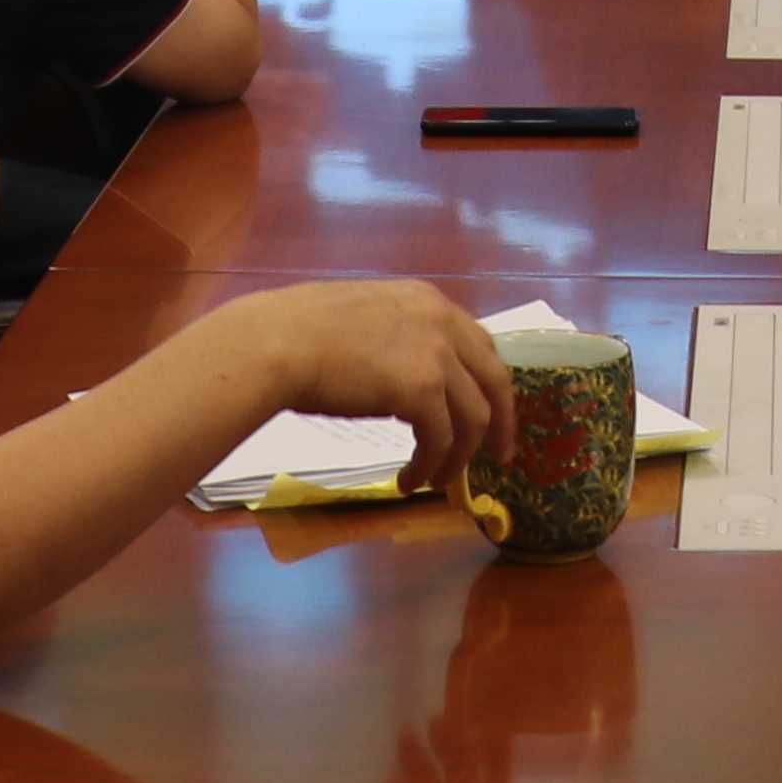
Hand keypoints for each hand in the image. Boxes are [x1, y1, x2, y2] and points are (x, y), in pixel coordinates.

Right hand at [215, 280, 514, 495]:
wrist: (281, 342)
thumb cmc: (305, 332)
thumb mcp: (369, 320)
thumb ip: (399, 338)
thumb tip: (404, 373)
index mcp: (429, 302)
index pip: (481, 345)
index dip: (490, 384)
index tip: (492, 413)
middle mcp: (443, 322)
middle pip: (495, 380)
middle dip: (501, 423)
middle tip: (498, 456)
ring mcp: (436, 355)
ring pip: (474, 418)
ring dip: (458, 456)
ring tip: (437, 480)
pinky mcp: (422, 390)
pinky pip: (441, 440)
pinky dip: (430, 466)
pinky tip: (409, 480)